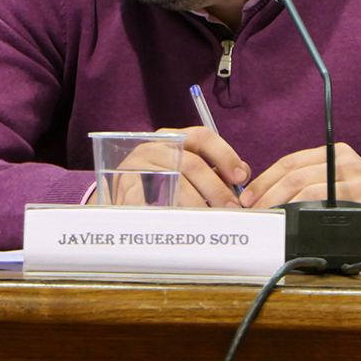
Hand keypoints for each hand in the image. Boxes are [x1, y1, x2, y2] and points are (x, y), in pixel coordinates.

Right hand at [85, 127, 248, 207]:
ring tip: (209, 220)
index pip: (202, 137)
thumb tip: (242, 175)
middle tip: (230, 209)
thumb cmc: (157, 181)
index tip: (241, 177)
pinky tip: (182, 223)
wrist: (118, 193)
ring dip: (197, 204)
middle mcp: (154, 147)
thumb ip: (212, 168)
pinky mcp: (125, 187)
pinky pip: (153, 201)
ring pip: (175, 184)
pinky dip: (171, 212)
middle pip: (192, 164)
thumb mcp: (182, 168)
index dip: (225, 155)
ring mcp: (138, 165)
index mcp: (171, 138)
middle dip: (216, 189)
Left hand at [239, 143, 360, 254]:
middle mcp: (345, 163)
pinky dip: (306, 219)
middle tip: (255, 212)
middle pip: (294, 178)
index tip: (248, 197)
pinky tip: (295, 227)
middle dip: (268, 196)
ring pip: (308, 193)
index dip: (263, 181)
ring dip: (282, 208)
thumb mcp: (335, 179)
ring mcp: (357, 182)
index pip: (289, 163)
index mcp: (334, 153)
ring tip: (269, 220)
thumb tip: (263, 195)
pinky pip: (328, 211)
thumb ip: (306, 180)